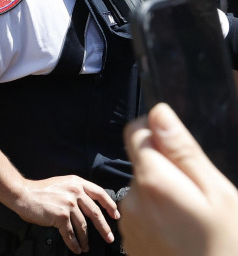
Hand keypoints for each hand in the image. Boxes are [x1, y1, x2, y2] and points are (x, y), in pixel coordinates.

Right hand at [13, 175, 118, 253]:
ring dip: (85, 239)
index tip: (115, 216)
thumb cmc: (38, 190)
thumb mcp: (61, 183)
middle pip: (96, 213)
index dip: (110, 205)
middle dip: (104, 228)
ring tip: (86, 247)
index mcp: (76, 182)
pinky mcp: (61, 216)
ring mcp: (69, 204)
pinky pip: (71, 233)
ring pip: (83, 226)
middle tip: (109, 237)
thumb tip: (87, 208)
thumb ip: (74, 191)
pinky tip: (76, 248)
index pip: (100, 193)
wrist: (22, 194)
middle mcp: (75, 191)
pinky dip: (74, 243)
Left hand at [120, 103, 237, 255]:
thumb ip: (183, 151)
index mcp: (152, 180)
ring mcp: (130, 222)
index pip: (137, 133)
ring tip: (195, 221)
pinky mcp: (133, 241)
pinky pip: (144, 215)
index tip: (181, 150)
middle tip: (200, 197)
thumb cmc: (225, 244)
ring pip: (144, 191)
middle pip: (142, 164)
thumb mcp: (217, 193)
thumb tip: (159, 112)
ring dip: (165, 197)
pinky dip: (161, 218)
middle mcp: (132, 199)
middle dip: (167, 171)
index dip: (159, 134)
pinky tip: (184, 235)